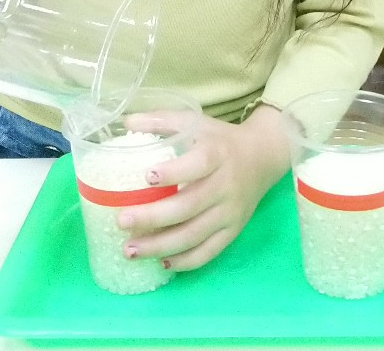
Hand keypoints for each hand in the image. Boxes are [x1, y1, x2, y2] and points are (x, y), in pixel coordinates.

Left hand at [115, 105, 288, 270]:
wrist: (262, 157)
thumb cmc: (219, 140)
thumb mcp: (196, 122)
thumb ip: (162, 120)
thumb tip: (125, 120)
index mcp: (217, 154)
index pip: (198, 164)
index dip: (173, 173)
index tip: (145, 177)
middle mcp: (226, 185)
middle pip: (189, 206)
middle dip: (153, 217)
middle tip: (121, 221)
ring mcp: (231, 212)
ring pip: (195, 235)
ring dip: (160, 246)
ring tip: (129, 250)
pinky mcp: (233, 230)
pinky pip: (209, 252)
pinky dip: (185, 261)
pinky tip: (161, 262)